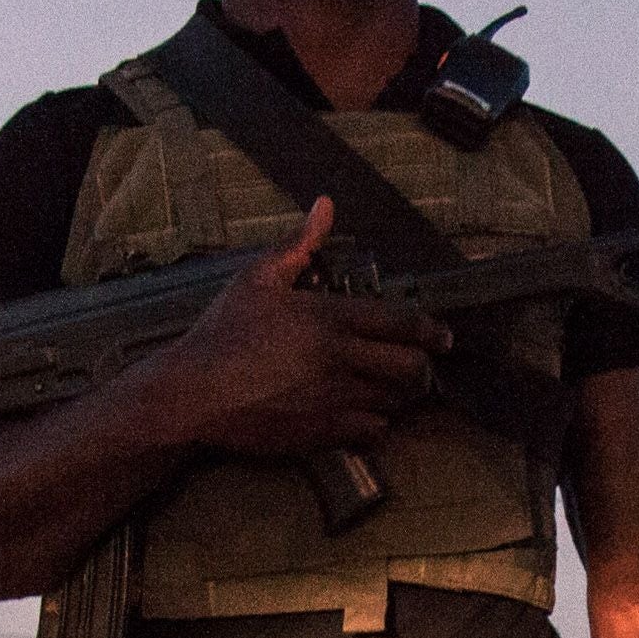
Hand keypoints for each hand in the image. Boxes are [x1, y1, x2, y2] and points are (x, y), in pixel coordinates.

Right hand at [148, 197, 443, 461]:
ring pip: (395, 401)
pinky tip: (368, 419)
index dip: (431, 330)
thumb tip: (325, 206)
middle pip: (410, 366)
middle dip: (423, 368)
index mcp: (330, 317)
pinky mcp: (323, 431)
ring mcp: (335, 397)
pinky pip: (372, 431)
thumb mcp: (256, 279)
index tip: (443, 337)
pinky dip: (376, 426)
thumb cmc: (222, 332)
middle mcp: (341, 358)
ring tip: (397, 392)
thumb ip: (298, 245)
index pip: (401, 322)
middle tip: (421, 369)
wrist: (194, 393)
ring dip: (401, 397)